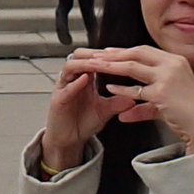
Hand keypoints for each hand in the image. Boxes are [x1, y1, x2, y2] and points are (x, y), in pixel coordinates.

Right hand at [38, 54, 124, 172]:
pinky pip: (66, 88)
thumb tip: (135, 96)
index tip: (119, 54)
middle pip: (79, 56)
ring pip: (70, 67)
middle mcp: (73, 80)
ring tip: (97, 63)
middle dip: (92, 53)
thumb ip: (118, 102)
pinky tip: (85, 79)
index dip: (104, 55)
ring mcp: (64, 88)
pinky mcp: (58, 100)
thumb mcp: (105, 111)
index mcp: (84, 79)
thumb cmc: (83, 123)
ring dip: (84, 64)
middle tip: (107, 54)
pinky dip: (75, 82)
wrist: (69, 141)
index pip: (92, 59)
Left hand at [67, 46, 193, 155]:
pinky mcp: (162, 92)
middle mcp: (173, 65)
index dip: (125, 51)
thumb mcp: (165, 102)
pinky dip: (121, 90)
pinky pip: (135, 89)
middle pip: (137, 53)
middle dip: (114, 54)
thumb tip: (124, 112)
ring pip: (132, 67)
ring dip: (111, 67)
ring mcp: (168, 77)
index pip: (145, 50)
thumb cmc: (188, 114)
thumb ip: (144, 105)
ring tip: (96, 67)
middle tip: (97, 56)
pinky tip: (110, 89)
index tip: (109, 52)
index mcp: (176, 61)